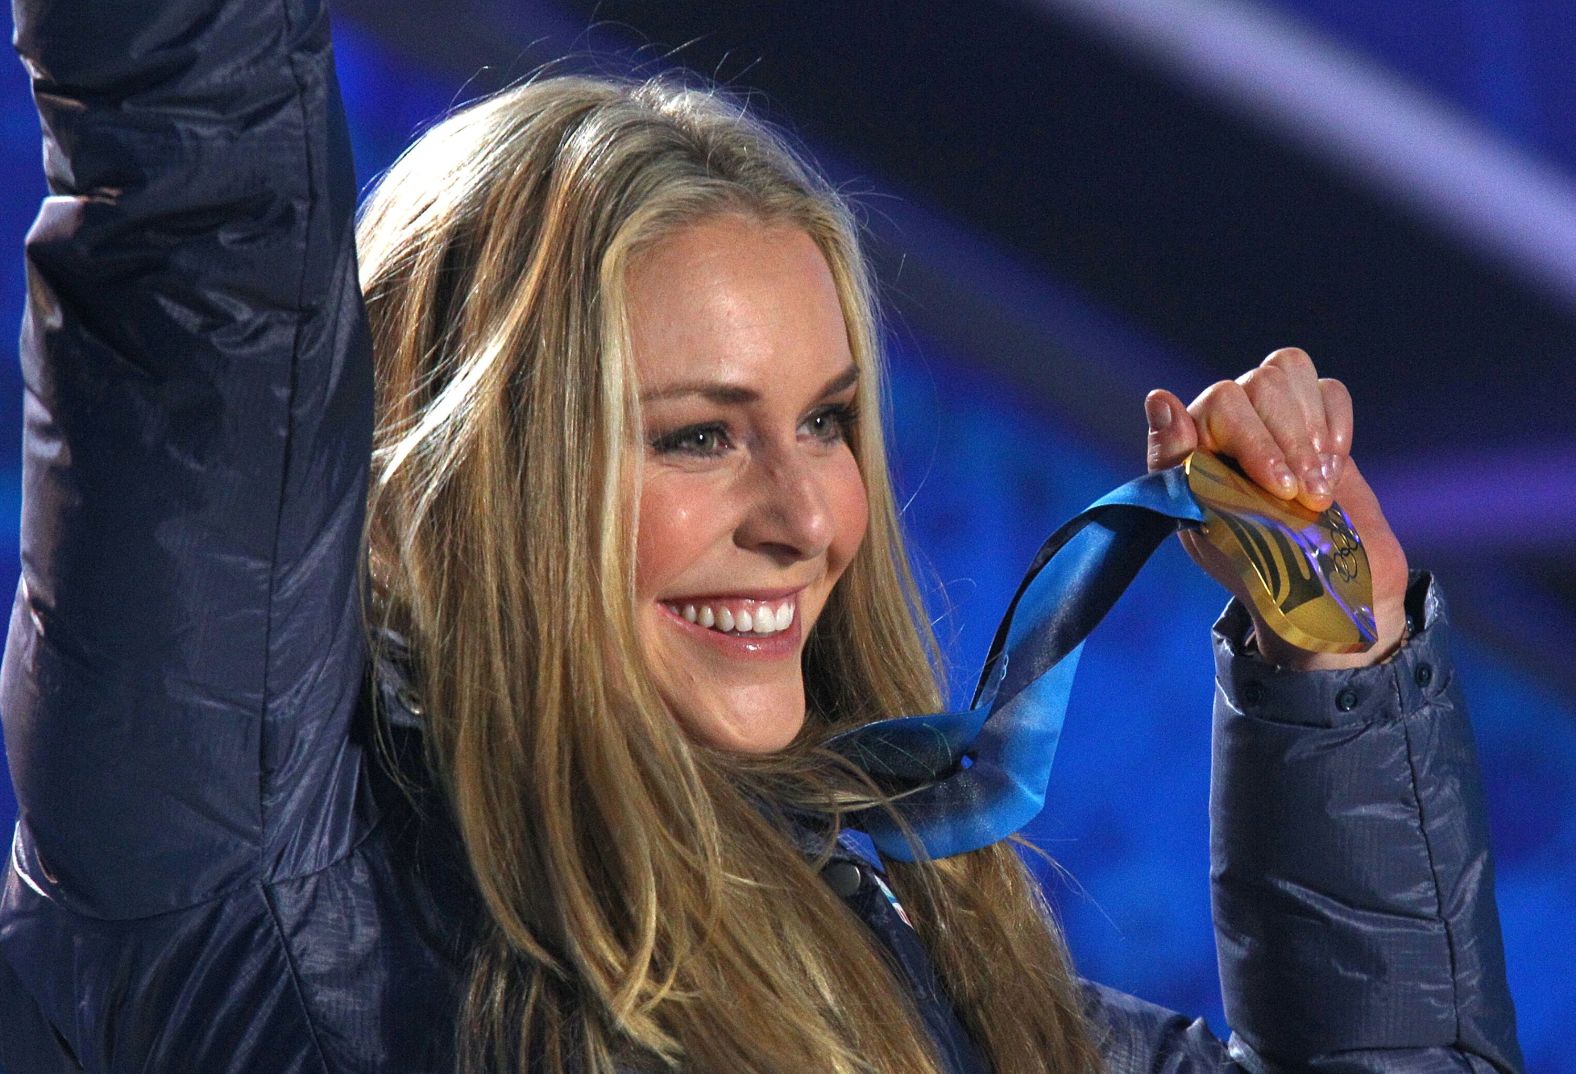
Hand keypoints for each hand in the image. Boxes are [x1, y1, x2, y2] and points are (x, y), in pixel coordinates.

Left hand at [1144, 348, 1409, 669]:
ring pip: (1288, 372)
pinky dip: (1336, 424)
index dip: (1250, 439)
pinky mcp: (1317, 422)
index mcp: (1189, 448)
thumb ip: (1180, 465)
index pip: (1215, 404)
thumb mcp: (1212, 529)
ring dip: (1310, 434)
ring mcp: (1271, 417)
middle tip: (1305, 499)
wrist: (1323, 594)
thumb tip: (1159, 399)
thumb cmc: (1256, 569)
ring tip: (1316, 490)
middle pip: (1258, 384)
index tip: (1276, 488)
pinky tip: (1334, 465)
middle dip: (1289, 445)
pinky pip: (1328, 389)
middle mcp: (1225, 423)